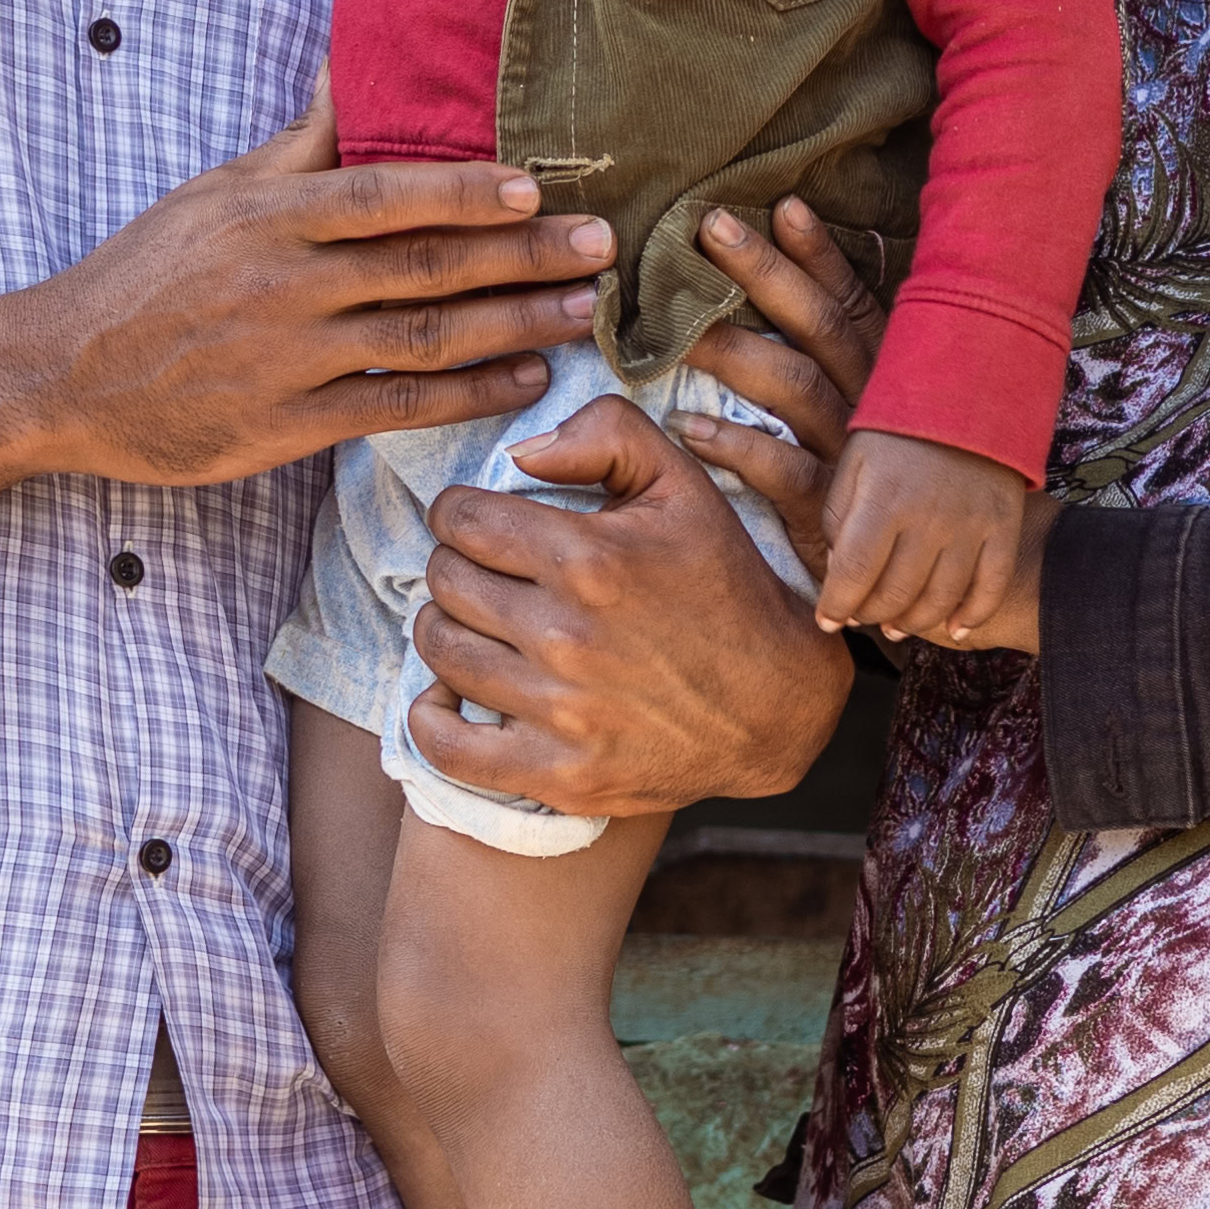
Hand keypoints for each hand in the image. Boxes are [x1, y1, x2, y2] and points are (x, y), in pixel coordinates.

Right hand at [0, 99, 606, 487]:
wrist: (60, 374)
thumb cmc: (144, 274)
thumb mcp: (214, 192)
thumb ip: (298, 141)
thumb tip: (346, 62)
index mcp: (267, 217)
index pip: (385, 196)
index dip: (467, 192)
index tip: (540, 187)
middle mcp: (283, 285)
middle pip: (424, 267)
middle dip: (522, 256)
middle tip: (599, 246)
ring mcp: (287, 360)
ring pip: (422, 338)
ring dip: (513, 325)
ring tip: (583, 312)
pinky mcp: (285, 426)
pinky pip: (395, 408)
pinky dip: (467, 396)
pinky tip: (523, 381)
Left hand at [405, 391, 854, 822]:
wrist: (778, 705)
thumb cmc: (726, 586)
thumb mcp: (685, 486)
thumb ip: (606, 435)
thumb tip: (519, 453)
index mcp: (591, 560)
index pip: (461, 519)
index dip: (460, 511)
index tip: (477, 521)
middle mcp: (567, 637)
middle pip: (444, 581)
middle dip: (455, 564)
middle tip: (483, 571)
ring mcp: (560, 712)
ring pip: (439, 650)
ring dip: (445, 628)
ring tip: (475, 622)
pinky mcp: (558, 773)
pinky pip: (449, 748)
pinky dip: (431, 716)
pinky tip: (449, 694)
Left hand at [660, 197, 878, 567]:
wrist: (948, 578)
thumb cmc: (904, 487)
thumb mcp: (883, 418)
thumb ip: (838, 365)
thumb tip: (788, 298)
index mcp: (890, 374)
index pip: (850, 301)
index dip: (818, 254)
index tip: (782, 205)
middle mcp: (876, 405)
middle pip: (817, 326)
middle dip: (765, 274)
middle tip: (709, 228)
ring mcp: (856, 457)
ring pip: (794, 388)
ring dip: (735, 351)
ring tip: (678, 326)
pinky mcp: (834, 513)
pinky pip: (781, 472)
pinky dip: (737, 448)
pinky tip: (691, 430)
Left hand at [813, 428, 1045, 645]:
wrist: (967, 393)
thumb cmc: (900, 432)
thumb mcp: (854, 463)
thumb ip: (839, 518)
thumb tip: (838, 573)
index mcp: (884, 501)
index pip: (854, 574)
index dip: (836, 606)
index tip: (827, 620)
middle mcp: (929, 520)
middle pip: (896, 594)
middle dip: (871, 615)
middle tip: (862, 617)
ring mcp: (971, 527)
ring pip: (941, 600)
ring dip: (914, 622)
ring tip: (897, 625)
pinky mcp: (1003, 529)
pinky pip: (992, 587)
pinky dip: (973, 616)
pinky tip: (954, 629)